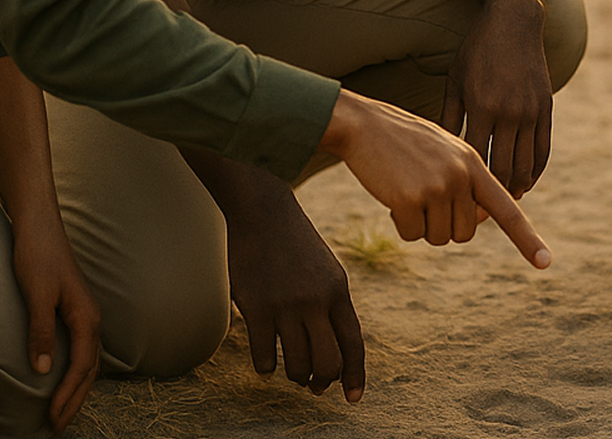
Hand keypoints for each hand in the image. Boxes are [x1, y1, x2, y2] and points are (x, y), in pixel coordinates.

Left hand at [10, 213, 100, 432]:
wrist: (39, 227)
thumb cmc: (37, 257)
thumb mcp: (35, 294)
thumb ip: (40, 331)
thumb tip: (41, 370)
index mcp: (85, 316)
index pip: (81, 366)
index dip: (68, 395)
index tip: (53, 418)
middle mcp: (90, 318)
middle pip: (90, 369)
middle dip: (76, 399)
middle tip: (59, 426)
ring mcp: (84, 314)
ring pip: (88, 361)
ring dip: (78, 388)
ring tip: (63, 410)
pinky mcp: (73, 311)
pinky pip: (81, 350)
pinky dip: (76, 371)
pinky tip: (64, 378)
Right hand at [227, 194, 364, 400]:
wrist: (264, 213)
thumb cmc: (296, 246)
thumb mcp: (327, 272)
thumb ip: (332, 308)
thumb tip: (330, 354)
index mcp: (339, 291)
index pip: (354, 344)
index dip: (356, 375)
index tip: (353, 399)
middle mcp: (317, 301)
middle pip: (328, 362)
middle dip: (323, 381)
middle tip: (314, 385)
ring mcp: (286, 305)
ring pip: (297, 365)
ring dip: (295, 376)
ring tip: (290, 371)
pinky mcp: (256, 308)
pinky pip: (265, 357)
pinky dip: (266, 367)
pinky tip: (265, 363)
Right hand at [322, 90, 551, 264]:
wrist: (363, 124)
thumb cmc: (404, 141)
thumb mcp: (445, 153)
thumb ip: (466, 182)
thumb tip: (476, 222)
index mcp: (475, 164)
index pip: (507, 209)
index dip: (527, 239)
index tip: (545, 263)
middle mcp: (462, 176)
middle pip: (464, 234)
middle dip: (442, 226)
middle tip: (422, 199)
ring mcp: (437, 187)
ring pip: (438, 238)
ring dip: (421, 226)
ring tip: (407, 191)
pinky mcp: (410, 199)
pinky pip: (412, 235)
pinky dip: (400, 225)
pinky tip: (392, 197)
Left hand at [440, 0, 552, 197]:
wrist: (514, 21)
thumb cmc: (476, 52)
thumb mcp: (454, 81)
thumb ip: (449, 119)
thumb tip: (442, 157)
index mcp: (481, 106)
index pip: (477, 161)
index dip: (470, 188)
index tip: (460, 205)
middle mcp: (509, 112)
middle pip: (503, 169)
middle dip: (493, 197)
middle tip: (480, 214)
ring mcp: (531, 111)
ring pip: (526, 165)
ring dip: (515, 188)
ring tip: (502, 202)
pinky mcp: (547, 108)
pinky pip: (543, 150)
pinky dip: (534, 171)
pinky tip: (524, 182)